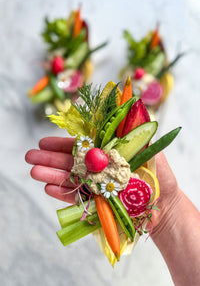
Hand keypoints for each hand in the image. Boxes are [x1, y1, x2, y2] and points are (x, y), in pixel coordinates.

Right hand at [25, 136, 179, 230]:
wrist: (165, 206)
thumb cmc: (159, 176)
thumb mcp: (148, 149)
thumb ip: (133, 133)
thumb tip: (123, 110)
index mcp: (107, 154)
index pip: (81, 147)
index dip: (62, 144)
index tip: (44, 142)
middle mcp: (99, 169)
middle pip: (71, 162)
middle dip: (50, 159)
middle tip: (30, 157)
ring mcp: (96, 186)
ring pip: (71, 179)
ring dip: (51, 175)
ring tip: (34, 172)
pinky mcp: (97, 204)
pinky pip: (77, 198)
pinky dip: (63, 193)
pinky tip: (47, 188)